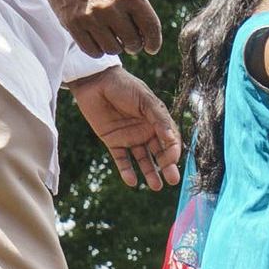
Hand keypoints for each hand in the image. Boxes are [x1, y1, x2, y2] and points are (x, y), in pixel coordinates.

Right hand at [33, 0, 162, 56]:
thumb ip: (137, 5)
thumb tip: (145, 35)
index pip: (150, 28)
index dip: (154, 42)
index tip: (152, 48)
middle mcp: (112, 7)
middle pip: (132, 42)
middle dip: (134, 45)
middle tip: (130, 43)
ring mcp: (91, 16)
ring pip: (113, 49)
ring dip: (115, 47)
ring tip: (112, 38)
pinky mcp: (72, 23)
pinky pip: (92, 50)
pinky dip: (98, 50)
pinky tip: (99, 42)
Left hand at [69, 68, 182, 188]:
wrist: (95, 82)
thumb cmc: (124, 86)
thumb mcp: (145, 100)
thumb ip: (159, 118)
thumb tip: (172, 139)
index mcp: (157, 121)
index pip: (170, 140)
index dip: (173, 151)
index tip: (171, 160)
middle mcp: (146, 131)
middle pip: (159, 153)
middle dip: (167, 167)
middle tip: (173, 180)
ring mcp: (130, 137)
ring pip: (143, 159)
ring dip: (150, 173)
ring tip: (156, 186)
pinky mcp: (113, 141)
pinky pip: (122, 159)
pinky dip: (126, 170)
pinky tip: (131, 181)